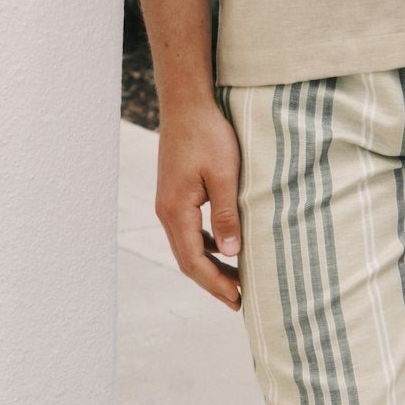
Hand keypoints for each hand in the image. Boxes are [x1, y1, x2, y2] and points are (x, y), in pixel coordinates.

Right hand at [155, 99, 243, 310]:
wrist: (187, 104)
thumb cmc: (208, 134)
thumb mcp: (224, 174)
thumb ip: (226, 214)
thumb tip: (231, 255)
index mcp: (175, 210)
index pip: (194, 261)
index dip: (215, 284)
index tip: (238, 299)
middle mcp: (166, 211)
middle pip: (187, 259)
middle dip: (212, 282)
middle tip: (238, 300)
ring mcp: (168, 202)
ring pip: (187, 246)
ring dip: (209, 265)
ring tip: (235, 279)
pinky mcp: (174, 193)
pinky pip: (188, 229)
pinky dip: (205, 245)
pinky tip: (224, 247)